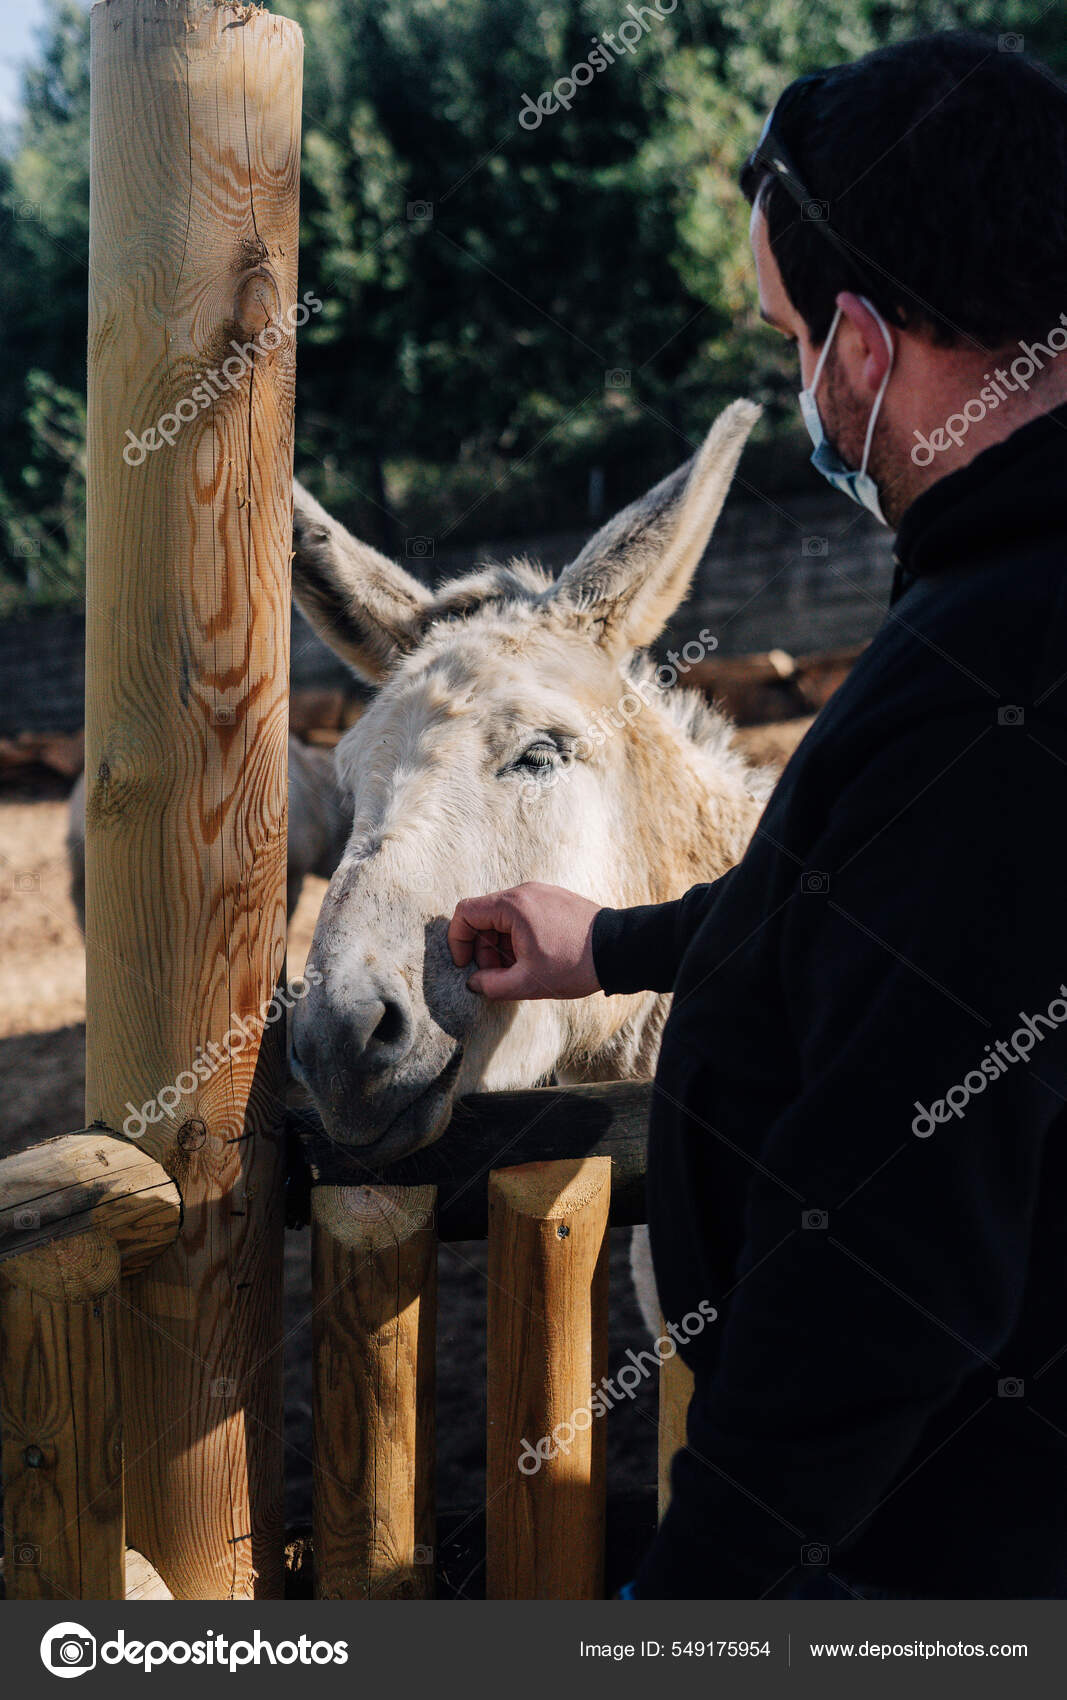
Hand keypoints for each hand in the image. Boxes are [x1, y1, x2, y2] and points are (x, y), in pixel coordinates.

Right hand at [447, 882, 602, 999]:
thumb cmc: (574, 965)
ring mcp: (542, 893)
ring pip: (504, 917)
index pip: (465, 912)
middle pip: (484, 916)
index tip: (465, 965)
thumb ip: (491, 984)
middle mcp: (525, 892)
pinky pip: (524, 915)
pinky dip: (519, 936)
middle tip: (496, 975)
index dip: (458, 941)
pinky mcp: (556, 899)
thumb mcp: (527, 982)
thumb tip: (474, 982)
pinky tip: (534, 958)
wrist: (620, 950)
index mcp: (513, 906)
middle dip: (483, 948)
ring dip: (501, 944)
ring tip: (517, 970)